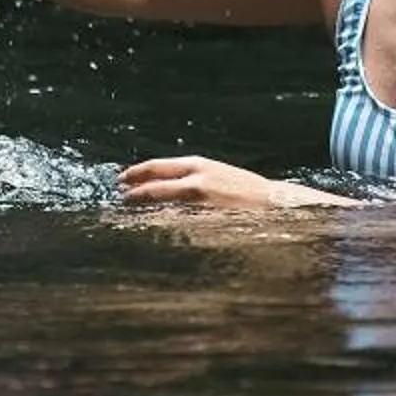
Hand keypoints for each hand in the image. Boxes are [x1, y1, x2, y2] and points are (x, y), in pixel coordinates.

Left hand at [119, 155, 345, 209]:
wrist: (275, 203)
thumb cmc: (245, 191)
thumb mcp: (216, 175)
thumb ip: (193, 179)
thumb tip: (168, 186)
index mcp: (197, 165)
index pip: (157, 166)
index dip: (136, 173)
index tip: (122, 180)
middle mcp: (195, 178)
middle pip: (153, 183)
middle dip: (133, 189)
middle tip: (120, 196)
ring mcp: (200, 200)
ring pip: (162, 203)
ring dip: (145, 208)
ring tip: (130, 214)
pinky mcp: (206, 219)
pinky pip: (177, 223)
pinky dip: (162, 225)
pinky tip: (154, 230)